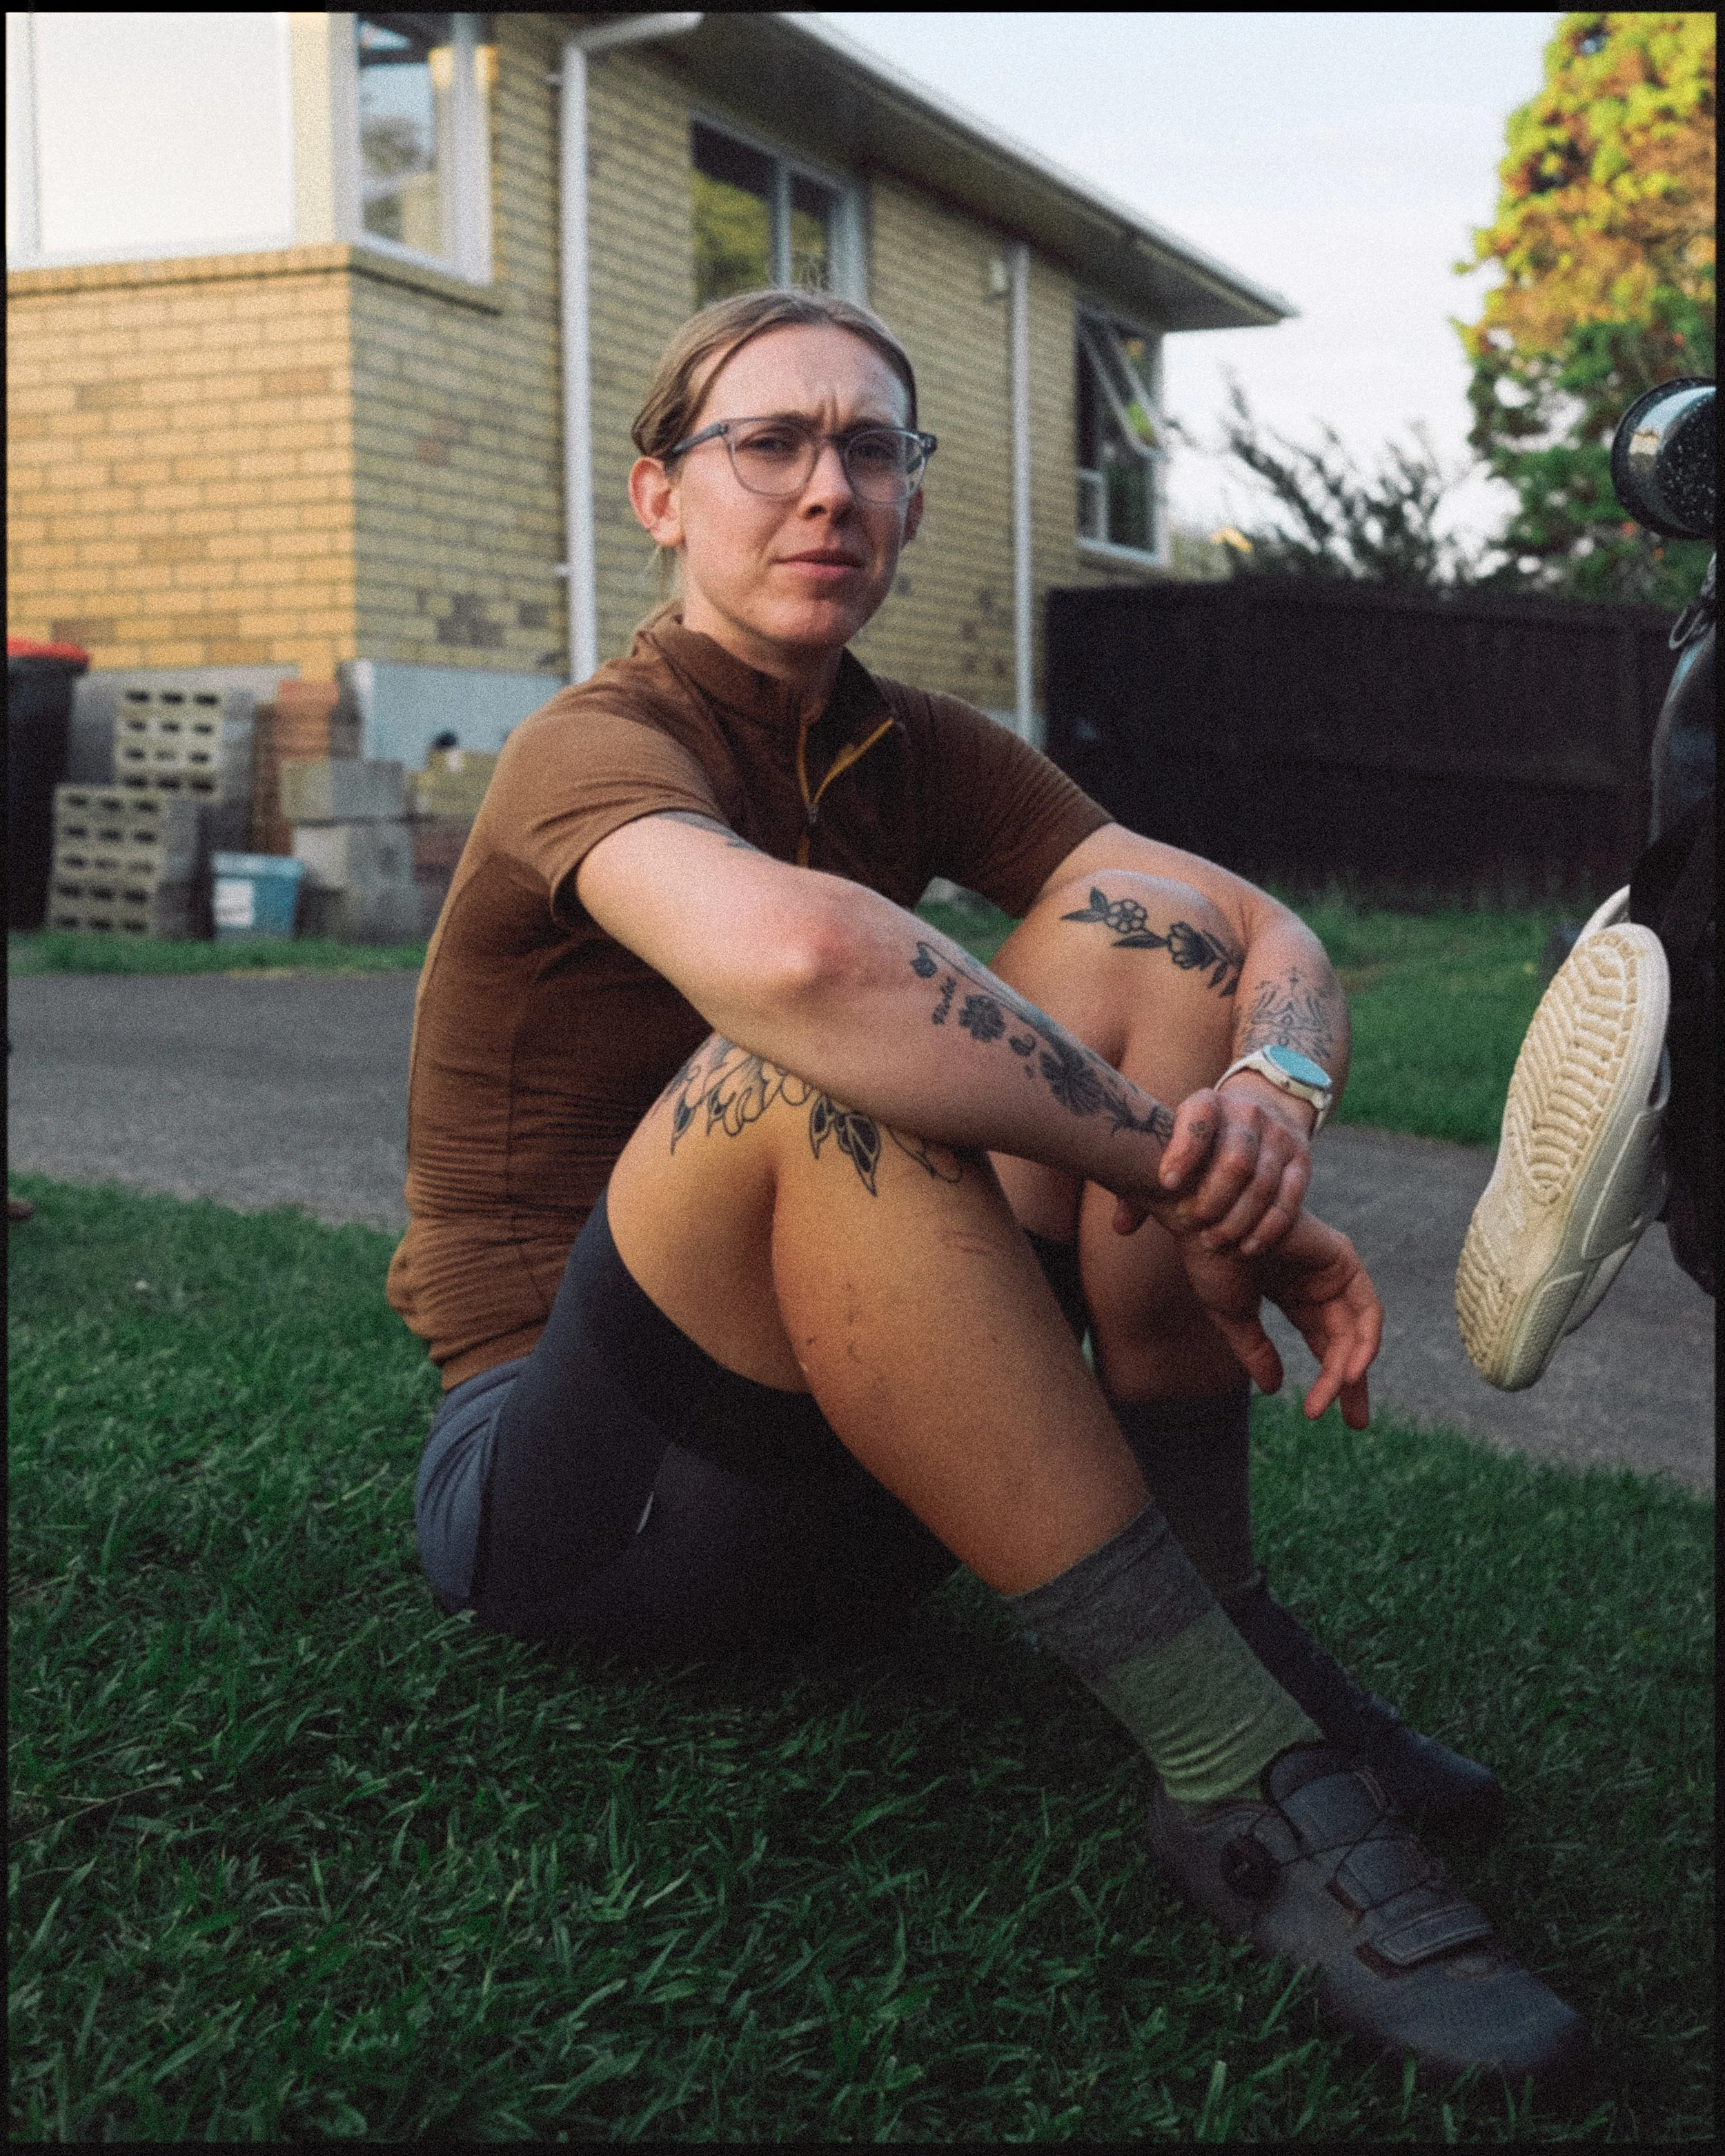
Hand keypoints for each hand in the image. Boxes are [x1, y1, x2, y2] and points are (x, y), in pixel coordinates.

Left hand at [1109, 1074, 1313, 1255]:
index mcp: (1208, 1103)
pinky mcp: (1301, 1160)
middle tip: (1192, 1224)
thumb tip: (1122, 1227)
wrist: (1265, 1103)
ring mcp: (1278, 1136)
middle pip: (1235, 1161)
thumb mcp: (1172, 1142)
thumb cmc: (1201, 1137)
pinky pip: (1289, 1199)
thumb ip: (1141, 1185)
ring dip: (1237, 1221)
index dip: (1183, 1151)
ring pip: (1263, 1184)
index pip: (1198, 1120)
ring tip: (1215, 1243)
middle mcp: (1247, 1114)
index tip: (1167, 1183)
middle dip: (1212, 1200)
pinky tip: (1248, 1248)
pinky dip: (1269, 1228)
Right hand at [1177, 1209, 1382, 1427]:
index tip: (1320, 1416)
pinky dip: (1362, 1341)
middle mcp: (1318, 1280)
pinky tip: (1348, 1371)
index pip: (1323, 1342)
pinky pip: (1365, 1309)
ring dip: (1350, 1369)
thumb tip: (1274, 1389)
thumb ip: (1256, 1350)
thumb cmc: (1209, 1258)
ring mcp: (1332, 1268)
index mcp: (1293, 1291)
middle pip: (1346, 1340)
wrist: (1203, 1218)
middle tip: (1356, 1423)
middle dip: (1351, 1383)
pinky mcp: (1342, 1257)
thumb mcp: (1233, 1316)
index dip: (1328, 1381)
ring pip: (1355, 1331)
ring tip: (1338, 1399)